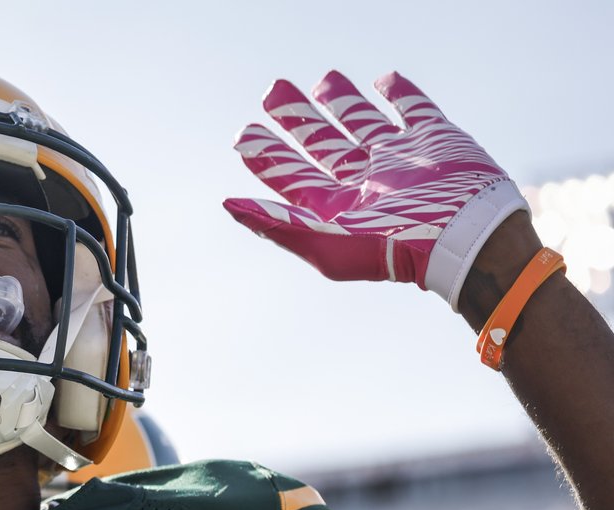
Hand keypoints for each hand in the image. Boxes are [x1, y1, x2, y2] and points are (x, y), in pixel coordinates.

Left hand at [223, 72, 525, 309]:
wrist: (464, 234)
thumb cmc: (391, 247)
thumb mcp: (323, 242)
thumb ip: (276, 222)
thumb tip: (228, 206)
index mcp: (336, 205)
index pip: (291, 175)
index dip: (267, 155)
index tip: (243, 134)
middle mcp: (364, 181)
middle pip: (321, 144)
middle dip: (297, 119)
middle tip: (273, 91)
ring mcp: (399, 157)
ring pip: (362, 123)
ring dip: (341, 102)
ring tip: (321, 81)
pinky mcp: (434, 138)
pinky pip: (413, 109)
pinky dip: (399, 93)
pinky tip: (384, 81)